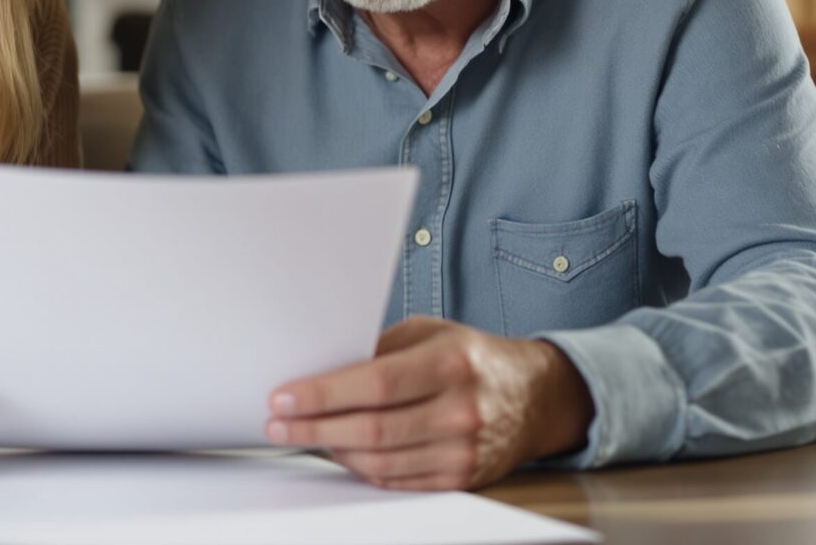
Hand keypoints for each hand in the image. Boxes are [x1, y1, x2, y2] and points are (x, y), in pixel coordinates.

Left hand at [265, 316, 592, 490]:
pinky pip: (398, 480)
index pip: (375, 383)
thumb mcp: (430, 334)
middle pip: (372, 428)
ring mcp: (464, 450)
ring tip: (302, 436)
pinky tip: (339, 452)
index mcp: (451, 363)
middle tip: (278, 424)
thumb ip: (380, 349)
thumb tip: (321, 366)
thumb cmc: (473, 358)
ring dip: (332, 450)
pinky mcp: (462, 478)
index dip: (323, 394)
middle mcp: (460, 410)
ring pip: (380, 461)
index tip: (284, 396)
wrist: (537, 397)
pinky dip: (361, 468)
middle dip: (314, 427)